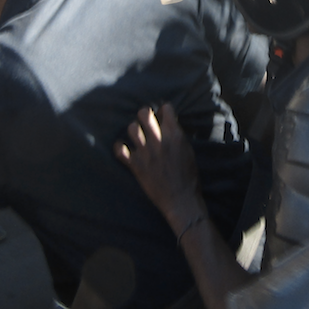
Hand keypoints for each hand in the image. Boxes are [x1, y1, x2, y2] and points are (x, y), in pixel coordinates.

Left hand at [115, 103, 203, 228]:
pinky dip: (120, 148)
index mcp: (174, 135)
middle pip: (144, 113)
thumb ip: (177, 136)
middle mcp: (158, 140)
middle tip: (147, 121)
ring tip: (138, 135)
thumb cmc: (188, 176)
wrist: (180, 200)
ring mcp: (145, 152)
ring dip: (134, 130)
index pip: (165, 108)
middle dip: (145, 114)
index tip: (163, 116)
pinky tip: (124, 148)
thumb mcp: (188, 151)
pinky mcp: (135, 165)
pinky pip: (120, 150)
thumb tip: (168, 124)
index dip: (164, 111)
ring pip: (131, 128)